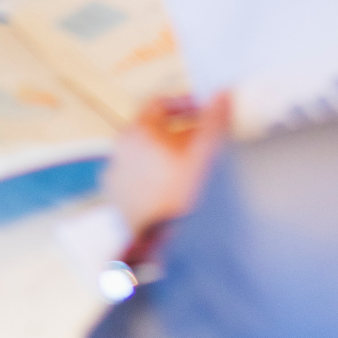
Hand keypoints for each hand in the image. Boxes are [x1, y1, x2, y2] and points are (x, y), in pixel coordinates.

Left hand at [103, 93, 231, 235]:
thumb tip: (222, 96)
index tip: (201, 112)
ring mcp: (115, 174)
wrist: (156, 242)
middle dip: (176, 130)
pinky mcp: (115, 197)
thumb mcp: (203, 154)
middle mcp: (120, 148)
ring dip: (162, 153)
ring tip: (185, 167)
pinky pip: (133, 175)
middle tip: (198, 139)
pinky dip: (149, 175)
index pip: (159, 102)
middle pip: (150, 127)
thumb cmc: (178, 195)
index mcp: (138, 131)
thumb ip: (214, 121)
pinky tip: (168, 188)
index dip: (183, 103)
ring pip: (141, 152)